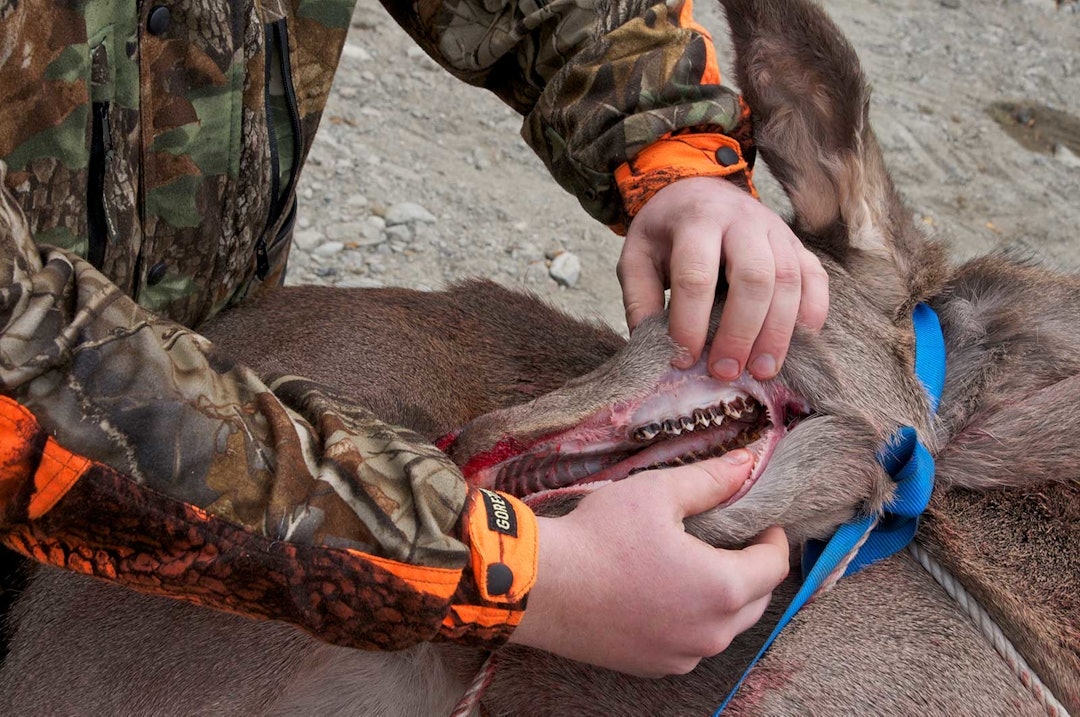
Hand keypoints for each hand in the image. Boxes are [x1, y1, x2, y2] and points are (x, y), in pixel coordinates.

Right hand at [508, 450, 788, 676]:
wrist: (541, 587)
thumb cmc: (599, 537)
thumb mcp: (657, 493)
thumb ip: (709, 480)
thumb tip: (745, 464)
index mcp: (723, 588)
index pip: (774, 567)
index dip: (773, 540)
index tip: (762, 523)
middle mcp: (711, 632)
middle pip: (756, 601)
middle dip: (752, 569)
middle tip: (732, 541)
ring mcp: (682, 655)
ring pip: (724, 626)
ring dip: (723, 598)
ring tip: (696, 566)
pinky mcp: (654, 666)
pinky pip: (691, 643)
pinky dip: (692, 620)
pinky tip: (665, 594)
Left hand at [617, 176, 828, 380]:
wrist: (701, 190)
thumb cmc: (667, 232)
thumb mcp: (638, 256)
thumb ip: (641, 299)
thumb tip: (653, 347)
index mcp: (696, 220)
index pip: (696, 275)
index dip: (691, 322)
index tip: (683, 359)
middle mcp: (742, 221)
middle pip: (753, 277)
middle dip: (741, 331)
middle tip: (726, 371)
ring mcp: (776, 231)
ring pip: (788, 281)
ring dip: (777, 332)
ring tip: (761, 371)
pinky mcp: (798, 246)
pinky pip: (815, 278)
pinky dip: (811, 314)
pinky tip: (797, 345)